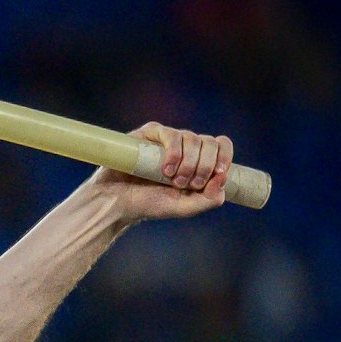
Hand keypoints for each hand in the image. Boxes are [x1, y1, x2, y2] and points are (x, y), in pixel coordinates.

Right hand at [86, 122, 233, 220]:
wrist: (116, 202)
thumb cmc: (147, 204)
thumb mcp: (183, 207)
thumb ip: (209, 199)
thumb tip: (222, 178)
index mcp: (197, 160)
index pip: (221, 145)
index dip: (224, 156)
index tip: (217, 174)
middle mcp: (184, 147)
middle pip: (209, 142)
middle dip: (204, 166)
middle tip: (186, 184)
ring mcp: (167, 139)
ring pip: (192, 138)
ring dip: (188, 163)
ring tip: (171, 180)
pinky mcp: (149, 134)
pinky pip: (171, 134)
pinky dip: (173, 152)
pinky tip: (164, 169)